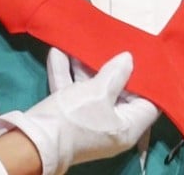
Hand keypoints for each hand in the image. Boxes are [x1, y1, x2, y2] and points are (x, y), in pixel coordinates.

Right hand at [0, 49, 158, 174]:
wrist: (35, 139)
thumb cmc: (76, 116)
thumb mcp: (98, 92)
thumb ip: (116, 74)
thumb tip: (129, 59)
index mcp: (127, 127)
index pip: (148, 104)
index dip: (147, 82)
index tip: (142, 60)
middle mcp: (112, 126)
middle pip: (118, 94)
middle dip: (111, 69)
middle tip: (112, 46)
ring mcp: (90, 122)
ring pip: (92, 91)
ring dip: (84, 68)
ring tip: (82, 44)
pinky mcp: (71, 117)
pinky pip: (74, 93)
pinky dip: (68, 75)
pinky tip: (59, 53)